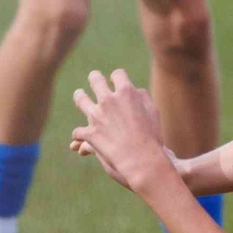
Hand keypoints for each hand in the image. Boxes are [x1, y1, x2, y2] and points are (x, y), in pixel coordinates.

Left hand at [71, 69, 173, 193]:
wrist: (141, 158)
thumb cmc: (152, 135)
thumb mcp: (154, 111)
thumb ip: (143, 97)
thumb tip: (135, 90)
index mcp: (126, 92)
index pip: (118, 74)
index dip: (117, 76)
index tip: (116, 79)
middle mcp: (108, 100)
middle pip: (95, 80)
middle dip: (95, 77)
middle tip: (94, 77)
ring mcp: (96, 116)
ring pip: (81, 99)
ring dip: (80, 96)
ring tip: (80, 94)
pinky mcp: (89, 133)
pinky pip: (79, 131)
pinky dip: (80, 135)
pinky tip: (79, 139)